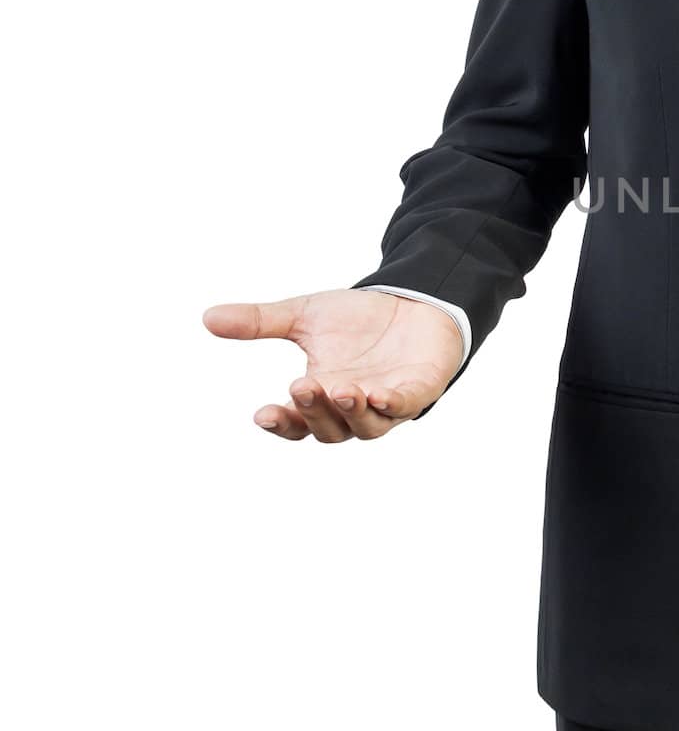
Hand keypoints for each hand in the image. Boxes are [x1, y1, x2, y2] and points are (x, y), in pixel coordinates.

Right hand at [203, 289, 462, 441]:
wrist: (412, 301)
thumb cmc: (358, 318)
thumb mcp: (304, 315)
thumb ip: (260, 321)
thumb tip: (208, 318)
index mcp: (320, 396)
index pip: (295, 423)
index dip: (280, 423)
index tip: (262, 413)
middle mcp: (351, 407)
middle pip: (328, 429)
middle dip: (313, 411)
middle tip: (302, 384)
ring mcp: (386, 403)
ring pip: (366, 427)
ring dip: (351, 412)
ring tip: (340, 389)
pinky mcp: (419, 390)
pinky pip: (405, 406)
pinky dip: (392, 405)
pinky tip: (379, 395)